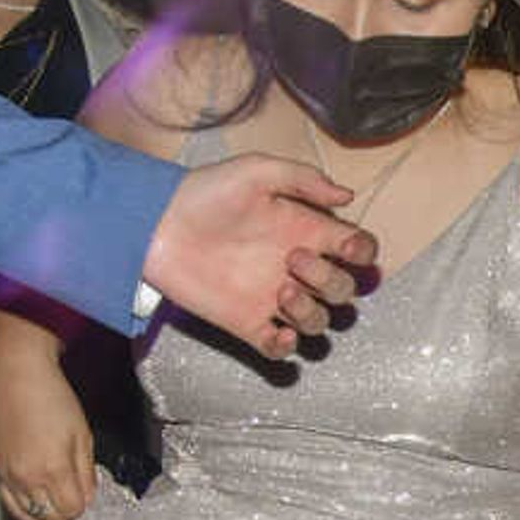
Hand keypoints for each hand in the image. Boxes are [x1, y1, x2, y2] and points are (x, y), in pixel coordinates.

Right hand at [0, 349, 98, 519]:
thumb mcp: (83, 435)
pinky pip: (10, 504)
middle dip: (67, 511)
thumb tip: (88, 496)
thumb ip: (87, 473)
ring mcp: (7, 475)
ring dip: (47, 513)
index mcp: (53, 469)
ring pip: (29, 515)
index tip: (87, 495)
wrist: (17, 373)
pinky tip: (36, 498)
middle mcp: (27, 477)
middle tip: (74, 496)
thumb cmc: (51, 397)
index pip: (72, 509)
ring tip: (57, 498)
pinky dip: (26, 508)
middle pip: (51, 516)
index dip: (84, 505)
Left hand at [145, 155, 375, 358]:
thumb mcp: (256, 171)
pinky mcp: (249, 323)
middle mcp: (297, 268)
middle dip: (331, 280)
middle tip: (294, 259)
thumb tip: (347, 195)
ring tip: (281, 290)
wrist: (156, 223)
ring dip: (312, 312)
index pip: (359, 251)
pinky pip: (282, 349)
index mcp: (307, 231)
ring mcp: (274, 299)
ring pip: (321, 323)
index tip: (345, 246)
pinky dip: (288, 347)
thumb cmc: (205, 192)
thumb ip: (304, 178)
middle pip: (345, 291)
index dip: (363, 253)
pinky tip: (279, 331)